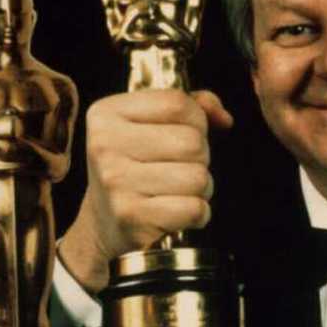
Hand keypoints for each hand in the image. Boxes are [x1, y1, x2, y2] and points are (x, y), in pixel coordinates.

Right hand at [58, 89, 232, 292]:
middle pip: (192, 142)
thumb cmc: (137, 165)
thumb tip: (223, 118)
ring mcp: (115, 182)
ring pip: (198, 176)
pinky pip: (194, 208)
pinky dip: (198, 213)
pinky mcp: (131, 217)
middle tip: (179, 167)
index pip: (177, 103)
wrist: (103, 223)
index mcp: (107, 114)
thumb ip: (193, 106)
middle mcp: (105, 145)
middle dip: (199, 156)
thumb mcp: (153, 124)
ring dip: (201, 186)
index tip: (184, 133)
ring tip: (178, 190)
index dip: (197, 119)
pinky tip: (177, 212)